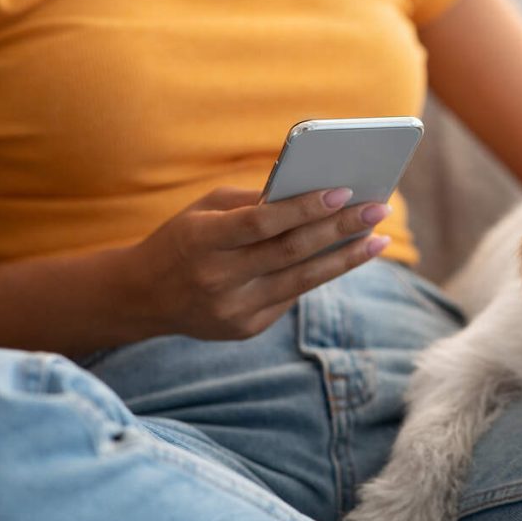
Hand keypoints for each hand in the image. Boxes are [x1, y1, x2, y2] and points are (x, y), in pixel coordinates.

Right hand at [130, 186, 390, 340]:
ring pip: (302, 280)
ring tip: (378, 239)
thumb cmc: (183, 239)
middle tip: (379, 210)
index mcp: (201, 240)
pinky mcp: (246, 329)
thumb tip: (314, 193)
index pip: (261, 223)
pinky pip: (291, 296)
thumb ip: (254, 203)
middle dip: (341, 229)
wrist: (142, 298)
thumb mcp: (204, 211)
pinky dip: (320, 274)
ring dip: (346, 258)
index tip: (345, 191)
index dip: (304, 208)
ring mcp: (233, 309)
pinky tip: (346, 257)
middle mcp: (218, 278)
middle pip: (291, 252)